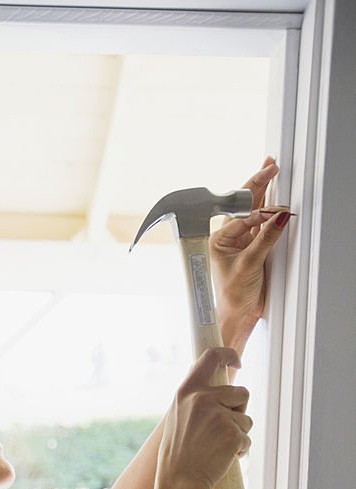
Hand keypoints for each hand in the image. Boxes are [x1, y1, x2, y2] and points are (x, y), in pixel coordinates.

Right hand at [156, 348, 251, 488]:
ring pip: (246, 419)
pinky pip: (247, 438)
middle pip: (240, 393)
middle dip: (238, 411)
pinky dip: (240, 449)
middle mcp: (203, 399)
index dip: (227, 355)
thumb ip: (196, 400)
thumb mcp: (178, 417)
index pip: (210, 357)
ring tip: (216, 448)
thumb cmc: (178, 454)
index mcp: (187, 392)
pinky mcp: (232, 434)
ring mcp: (219, 416)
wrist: (179, 482)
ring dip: (238, 434)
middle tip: (221, 431)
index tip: (236, 361)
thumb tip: (219, 389)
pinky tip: (222, 458)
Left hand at [210, 157, 292, 350]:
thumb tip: (280, 217)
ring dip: (263, 191)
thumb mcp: (250, 264)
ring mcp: (240, 241)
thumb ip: (266, 239)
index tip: (278, 209)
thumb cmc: (233, 295)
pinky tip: (272, 194)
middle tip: (270, 165)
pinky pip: (260, 222)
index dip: (260, 209)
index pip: (241, 215)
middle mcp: (227, 238)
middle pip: (243, 204)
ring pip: (252, 210)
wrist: (237, 314)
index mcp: (217, 240)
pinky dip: (268, 208)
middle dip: (257, 183)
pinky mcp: (252, 246)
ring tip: (270, 170)